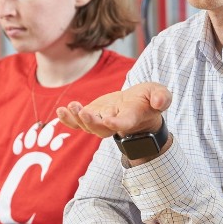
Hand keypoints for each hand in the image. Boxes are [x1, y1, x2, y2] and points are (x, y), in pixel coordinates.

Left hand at [56, 82, 171, 137]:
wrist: (138, 105)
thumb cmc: (149, 100)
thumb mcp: (160, 94)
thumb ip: (162, 97)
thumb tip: (161, 101)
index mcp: (131, 118)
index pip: (124, 124)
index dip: (116, 124)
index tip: (109, 121)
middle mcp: (114, 124)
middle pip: (101, 129)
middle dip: (92, 123)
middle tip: (84, 113)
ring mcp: (101, 122)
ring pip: (87, 127)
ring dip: (77, 118)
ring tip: (71, 107)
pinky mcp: (91, 116)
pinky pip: (77, 122)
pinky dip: (68, 119)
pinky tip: (60, 111)